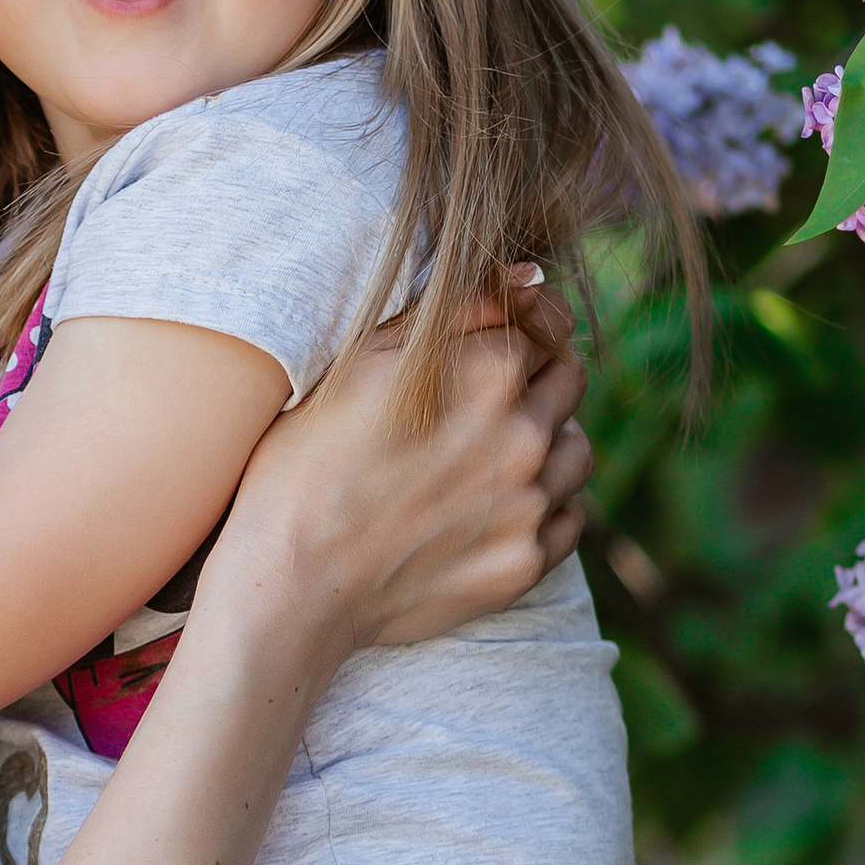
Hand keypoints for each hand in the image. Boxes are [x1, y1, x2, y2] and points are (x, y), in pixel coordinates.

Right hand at [222, 267, 589, 658]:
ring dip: (547, 443)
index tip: (485, 348)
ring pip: (577, 451)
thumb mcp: (361, 364)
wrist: (287, 585)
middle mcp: (523, 437)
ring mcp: (529, 506)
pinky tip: (491, 507)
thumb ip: (455, 310)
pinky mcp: (525, 564)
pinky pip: (568, 517)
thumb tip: (534, 279)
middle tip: (477, 404)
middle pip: (567, 381)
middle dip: (534, 382)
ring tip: (489, 458)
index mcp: (487, 372)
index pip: (540, 325)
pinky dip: (542, 506)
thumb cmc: (307, 464)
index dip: (510, 330)